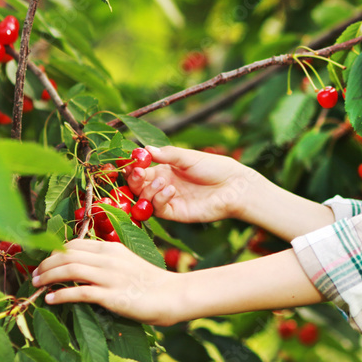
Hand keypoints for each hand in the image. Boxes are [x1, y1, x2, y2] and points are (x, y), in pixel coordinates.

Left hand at [32, 239, 178, 324]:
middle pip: (67, 254)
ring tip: (36, 284)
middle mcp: (108, 258)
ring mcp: (109, 276)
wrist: (172, 294)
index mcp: (111, 247)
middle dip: (45, 263)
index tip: (43, 260)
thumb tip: (82, 265)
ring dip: (47, 276)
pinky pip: (79, 292)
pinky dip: (61, 294)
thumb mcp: (126, 262)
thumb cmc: (149, 281)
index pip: (74, 243)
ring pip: (69, 269)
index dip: (54, 251)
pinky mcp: (111, 295)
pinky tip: (50, 299)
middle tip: (33, 274)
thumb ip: (105, 261)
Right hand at [125, 145, 257, 223]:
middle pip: (138, 186)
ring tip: (162, 181)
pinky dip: (159, 199)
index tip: (128, 162)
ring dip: (147, 189)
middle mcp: (163, 185)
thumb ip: (168, 154)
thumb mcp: (189, 157)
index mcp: (165, 169)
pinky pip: (157, 209)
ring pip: (144, 199)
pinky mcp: (175, 213)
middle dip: (134, 179)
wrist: (234, 186)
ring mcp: (168, 200)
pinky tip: (170, 190)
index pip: (141, 169)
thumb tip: (145, 148)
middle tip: (138, 172)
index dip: (132, 166)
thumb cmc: (215, 168)